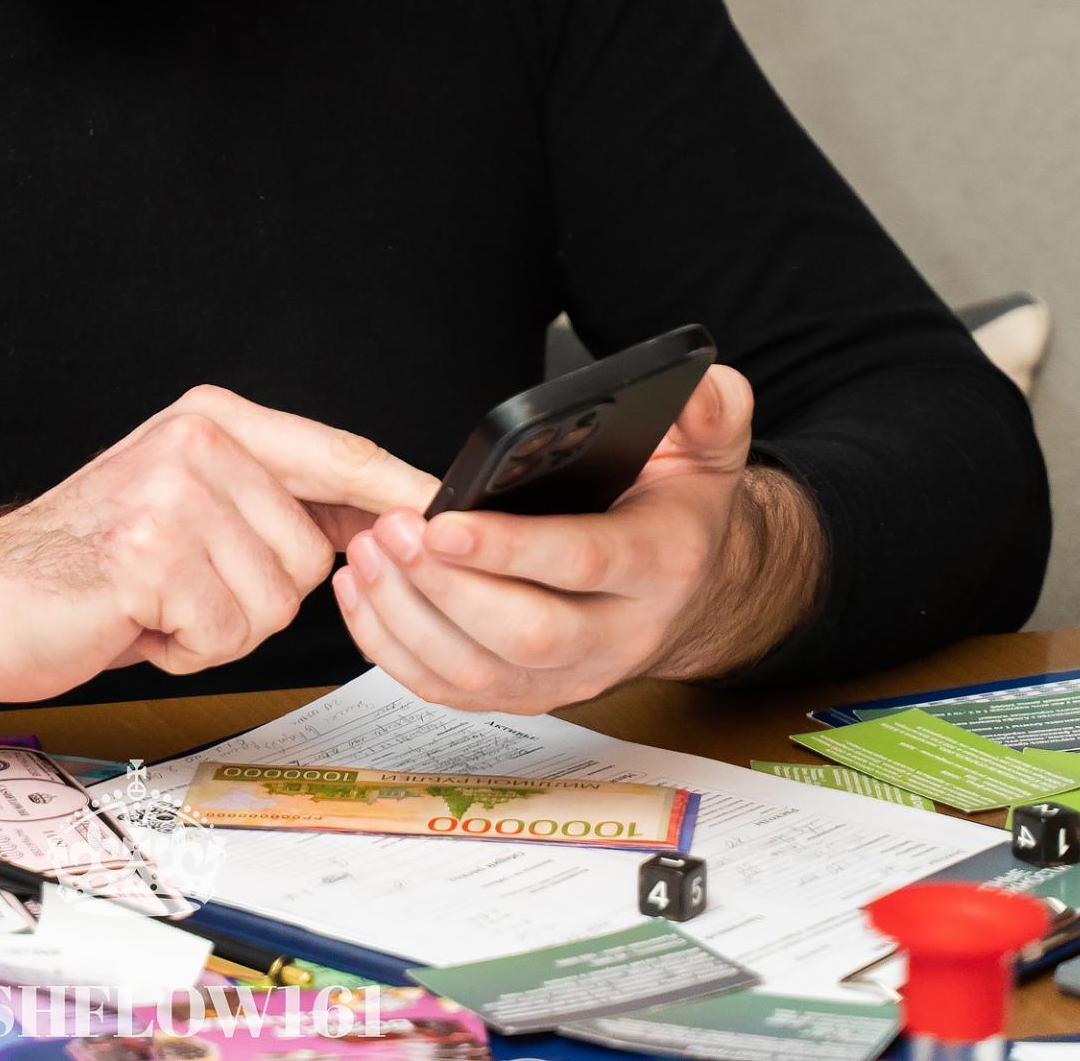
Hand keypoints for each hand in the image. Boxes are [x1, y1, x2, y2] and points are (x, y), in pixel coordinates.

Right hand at [0, 383, 436, 724]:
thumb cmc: (83, 567)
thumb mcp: (184, 507)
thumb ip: (266, 501)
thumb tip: (371, 520)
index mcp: (213, 417)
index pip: (335, 453)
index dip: (398, 492)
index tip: (451, 513)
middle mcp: (199, 438)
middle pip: (311, 552)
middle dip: (256, 597)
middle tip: (178, 590)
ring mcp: (174, 489)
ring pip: (275, 600)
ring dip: (218, 627)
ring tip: (152, 604)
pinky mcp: (151, 551)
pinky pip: (226, 631)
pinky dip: (185, 648)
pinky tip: (134, 621)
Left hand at [331, 364, 824, 709]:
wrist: (693, 589)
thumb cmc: (680, 508)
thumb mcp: (712, 449)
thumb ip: (714, 410)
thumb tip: (700, 386)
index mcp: (660, 566)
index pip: (581, 564)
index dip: (509, 549)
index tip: (443, 521)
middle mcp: (618, 636)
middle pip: (525, 636)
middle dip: (447, 588)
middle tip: (390, 533)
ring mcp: (570, 677)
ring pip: (480, 676)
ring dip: (409, 620)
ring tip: (366, 554)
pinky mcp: (528, 694)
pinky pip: (453, 692)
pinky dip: (396, 652)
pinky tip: (365, 594)